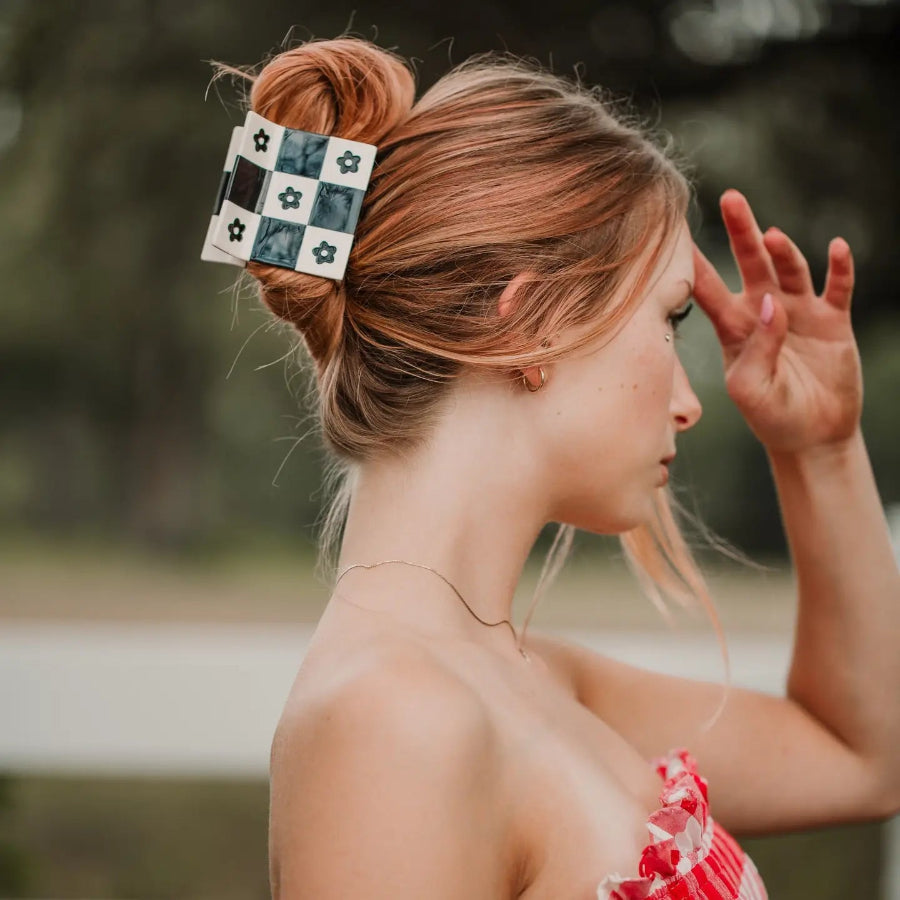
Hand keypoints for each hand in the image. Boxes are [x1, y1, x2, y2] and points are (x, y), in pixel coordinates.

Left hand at [692, 189, 862, 454]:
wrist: (812, 435)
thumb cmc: (770, 414)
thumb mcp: (750, 389)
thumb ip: (757, 348)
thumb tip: (771, 304)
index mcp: (733, 327)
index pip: (707, 288)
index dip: (693, 262)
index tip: (673, 231)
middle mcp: (763, 310)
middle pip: (751, 263)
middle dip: (742, 231)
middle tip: (731, 198)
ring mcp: (799, 311)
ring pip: (790, 269)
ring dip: (784, 250)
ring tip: (772, 236)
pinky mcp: (833, 320)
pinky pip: (837, 287)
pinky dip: (839, 268)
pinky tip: (836, 248)